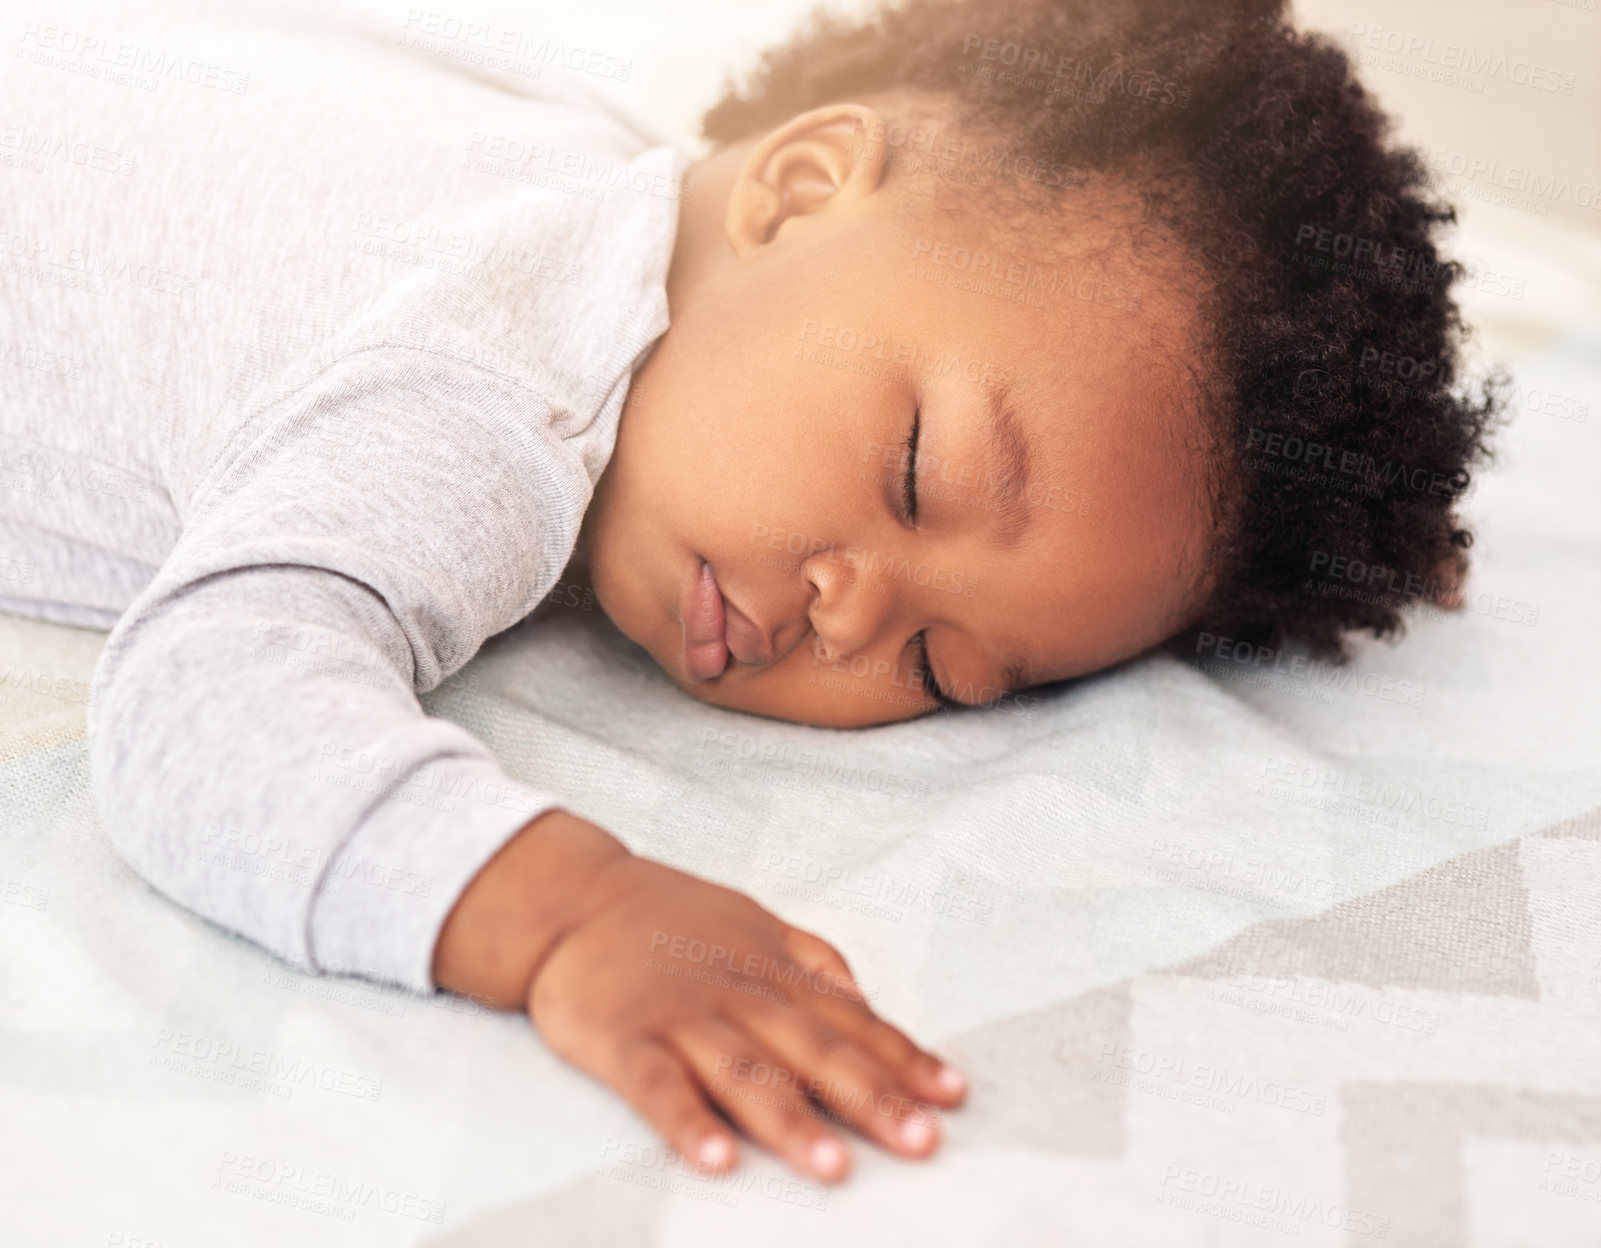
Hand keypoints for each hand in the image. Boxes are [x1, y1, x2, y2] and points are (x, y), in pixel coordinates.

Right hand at [526, 853, 967, 1182]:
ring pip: (744, 1073)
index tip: (953, 1095)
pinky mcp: (625, 1040)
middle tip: (921, 1141)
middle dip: (871, 1097)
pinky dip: (687, 1123)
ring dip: (790, 1120)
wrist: (571, 898)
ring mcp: (682, 1017)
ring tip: (833, 1167)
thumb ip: (813, 959)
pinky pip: (658, 1087)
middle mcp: (737, 994)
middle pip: (813, 1050)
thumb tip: (866, 998)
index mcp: (772, 971)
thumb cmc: (668, 917)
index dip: (904, 1058)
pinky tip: (717, 1160)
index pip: (851, 1021)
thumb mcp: (753, 921)